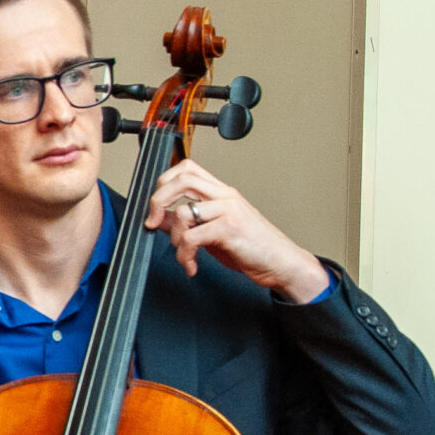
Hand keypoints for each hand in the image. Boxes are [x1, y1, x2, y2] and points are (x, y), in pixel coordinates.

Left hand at [142, 159, 330, 301]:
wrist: (281, 263)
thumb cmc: (251, 247)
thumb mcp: (213, 231)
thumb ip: (188, 222)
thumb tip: (159, 218)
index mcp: (221, 192)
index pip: (187, 168)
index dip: (165, 181)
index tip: (156, 205)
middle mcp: (225, 196)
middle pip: (182, 179)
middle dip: (157, 200)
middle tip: (152, 222)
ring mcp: (229, 210)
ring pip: (183, 212)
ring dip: (174, 239)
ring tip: (184, 254)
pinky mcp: (230, 229)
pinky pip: (191, 237)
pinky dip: (184, 255)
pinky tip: (191, 265)